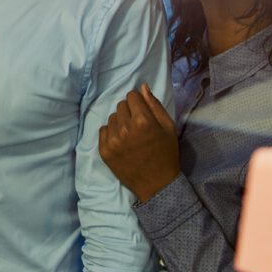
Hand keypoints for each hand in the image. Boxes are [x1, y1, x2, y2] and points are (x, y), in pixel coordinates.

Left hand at [98, 83, 179, 202]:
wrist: (157, 184)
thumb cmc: (166, 154)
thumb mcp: (168, 127)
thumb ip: (154, 105)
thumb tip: (142, 87)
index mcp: (143, 121)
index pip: (131, 96)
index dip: (138, 102)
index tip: (143, 112)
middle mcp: (125, 128)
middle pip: (120, 106)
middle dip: (129, 111)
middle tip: (138, 126)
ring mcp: (112, 140)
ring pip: (112, 118)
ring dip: (120, 122)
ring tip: (130, 135)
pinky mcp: (104, 151)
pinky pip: (103, 130)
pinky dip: (111, 133)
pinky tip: (122, 142)